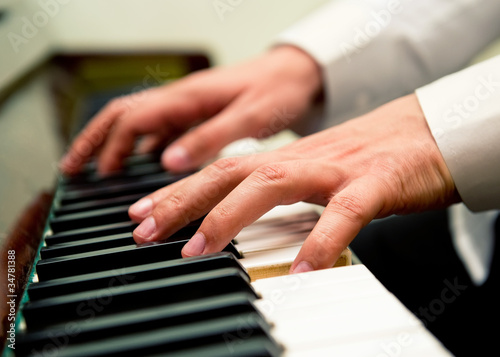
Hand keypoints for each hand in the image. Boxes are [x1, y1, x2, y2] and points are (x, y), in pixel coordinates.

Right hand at [59, 45, 321, 174]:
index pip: (132, 118)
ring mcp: (188, 105)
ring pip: (138, 122)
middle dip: (94, 141)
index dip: (109, 146)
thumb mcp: (250, 117)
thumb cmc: (278, 91)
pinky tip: (143, 163)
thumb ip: (211, 138)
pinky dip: (143, 146)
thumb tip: (168, 162)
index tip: (98, 175)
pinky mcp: (198, 113)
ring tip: (98, 170)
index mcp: (188, 97)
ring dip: (114, 144)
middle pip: (122, 115)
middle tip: (72, 169)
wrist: (299, 73)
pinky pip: (161, 128)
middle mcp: (181, 99)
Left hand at [129, 94, 459, 272]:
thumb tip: (240, 217)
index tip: (141, 213)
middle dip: (183, 201)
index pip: (221, 171)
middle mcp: (301, 161)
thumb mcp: (312, 172)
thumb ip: (278, 191)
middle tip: (145, 231)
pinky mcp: (375, 184)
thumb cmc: (366, 159)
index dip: (178, 191)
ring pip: (274, 183)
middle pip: (232, 173)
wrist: (426, 133)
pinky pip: (345, 214)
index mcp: (286, 160)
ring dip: (231, 215)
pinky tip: (302, 271)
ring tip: (200, 248)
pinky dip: (321, 241)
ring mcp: (335, 171)